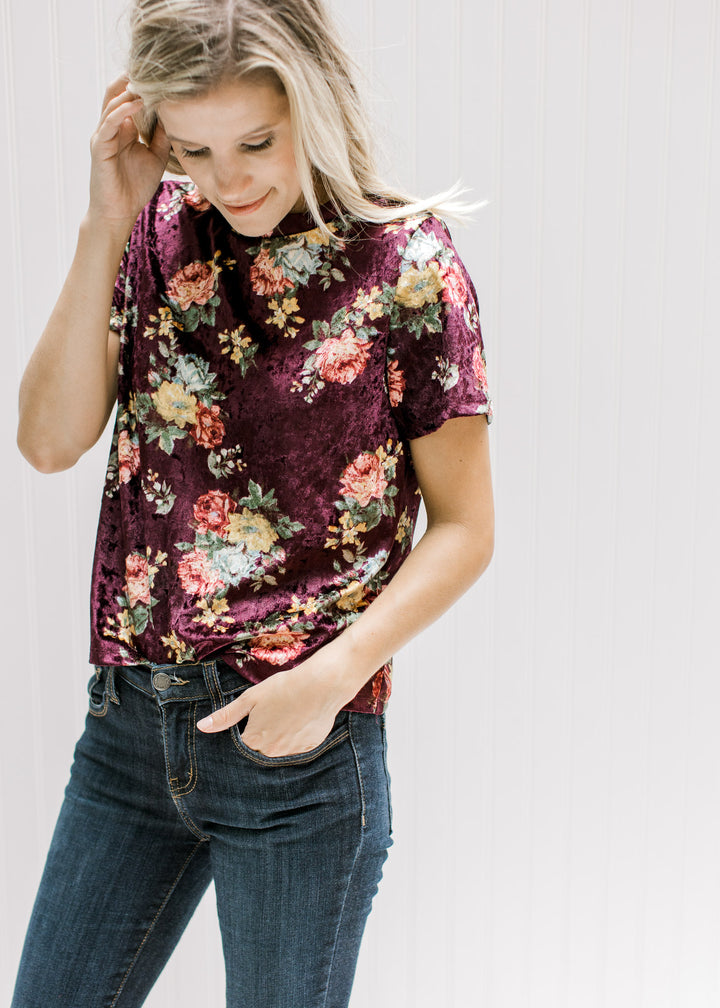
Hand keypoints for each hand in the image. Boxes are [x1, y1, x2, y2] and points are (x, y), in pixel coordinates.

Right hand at [87, 76, 171, 234]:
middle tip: (152, 66)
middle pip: (117, 93)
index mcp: (123, 128)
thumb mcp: (156, 157)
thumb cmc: (135, 186)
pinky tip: (138, 101)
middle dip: (132, 79)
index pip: (129, 98)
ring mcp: (103, 135)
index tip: (162, 75)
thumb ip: (162, 137)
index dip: (142, 86)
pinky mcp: (99, 146)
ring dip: (129, 90)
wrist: (119, 212)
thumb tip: (174, 116)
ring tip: (146, 79)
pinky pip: (109, 122)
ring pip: (112, 103)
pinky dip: (122, 110)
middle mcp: (111, 127)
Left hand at [197, 660, 350, 757]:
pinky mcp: (310, 747)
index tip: (252, 718)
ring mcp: (292, 752)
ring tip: (286, 715)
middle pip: (260, 749)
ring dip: (279, 737)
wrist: (321, 685)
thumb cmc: (283, 688)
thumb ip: (226, 716)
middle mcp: (272, 752)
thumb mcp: (250, 698)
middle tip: (271, 713)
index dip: (245, 730)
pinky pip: (297, 747)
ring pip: (279, 749)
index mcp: (254, 740)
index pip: (242, 745)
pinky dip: (296, 737)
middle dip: (262, 735)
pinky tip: (299, 719)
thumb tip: (202, 727)